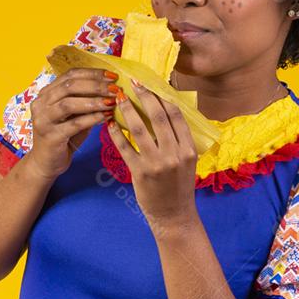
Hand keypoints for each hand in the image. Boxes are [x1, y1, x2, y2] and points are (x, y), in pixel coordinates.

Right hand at [27, 64, 117, 181]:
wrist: (46, 163)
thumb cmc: (63, 136)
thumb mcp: (74, 115)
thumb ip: (86, 101)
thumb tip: (111, 89)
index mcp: (46, 93)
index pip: (69, 75)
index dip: (92, 73)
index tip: (112, 76)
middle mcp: (41, 103)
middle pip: (69, 86)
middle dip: (95, 85)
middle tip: (115, 88)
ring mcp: (43, 120)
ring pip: (69, 103)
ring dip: (94, 101)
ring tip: (112, 102)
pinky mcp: (50, 136)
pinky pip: (74, 124)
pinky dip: (92, 119)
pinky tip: (106, 117)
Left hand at [105, 77, 199, 229]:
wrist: (174, 215)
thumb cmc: (179, 185)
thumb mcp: (187, 160)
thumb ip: (180, 138)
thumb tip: (167, 109)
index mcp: (189, 148)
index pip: (176, 114)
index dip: (163, 96)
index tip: (152, 83)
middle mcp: (174, 154)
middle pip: (157, 116)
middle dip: (144, 96)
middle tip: (132, 83)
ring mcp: (156, 164)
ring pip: (138, 129)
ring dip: (126, 110)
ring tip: (118, 98)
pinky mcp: (140, 173)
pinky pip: (125, 147)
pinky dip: (116, 133)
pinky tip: (109, 123)